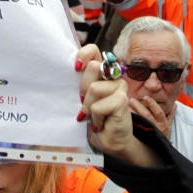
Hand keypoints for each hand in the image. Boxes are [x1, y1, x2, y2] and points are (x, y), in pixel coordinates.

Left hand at [76, 44, 137, 158]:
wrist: (108, 141)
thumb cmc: (93, 119)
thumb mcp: (81, 99)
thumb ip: (79, 85)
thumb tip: (69, 72)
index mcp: (100, 73)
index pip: (93, 50)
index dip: (84, 55)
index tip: (76, 68)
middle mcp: (112, 76)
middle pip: (93, 67)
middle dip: (82, 88)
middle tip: (83, 103)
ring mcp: (119, 87)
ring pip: (94, 88)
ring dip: (88, 107)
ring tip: (92, 116)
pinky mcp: (122, 100)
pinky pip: (98, 105)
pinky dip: (95, 117)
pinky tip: (100, 124)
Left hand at [129, 96, 175, 139]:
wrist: (161, 151)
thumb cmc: (163, 135)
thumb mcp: (169, 125)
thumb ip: (170, 114)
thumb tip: (174, 104)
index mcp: (163, 124)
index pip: (159, 112)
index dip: (152, 104)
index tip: (145, 97)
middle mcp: (157, 128)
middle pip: (148, 116)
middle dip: (140, 107)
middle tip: (132, 100)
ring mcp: (149, 133)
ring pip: (141, 122)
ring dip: (134, 114)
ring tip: (127, 107)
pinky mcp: (142, 137)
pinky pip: (136, 129)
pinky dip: (131, 123)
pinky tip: (126, 117)